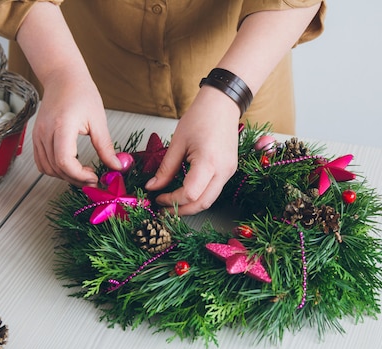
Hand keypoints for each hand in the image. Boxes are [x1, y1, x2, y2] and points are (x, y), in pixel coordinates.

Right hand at [32, 69, 121, 186]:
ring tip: (83, 174)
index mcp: (62, 126)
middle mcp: (46, 132)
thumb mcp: (98, 120)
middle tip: (94, 179)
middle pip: (56, 168)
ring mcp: (38, 135)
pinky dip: (55, 170)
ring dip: (65, 176)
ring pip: (47, 169)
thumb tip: (117, 167)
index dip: (79, 175)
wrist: (62, 78)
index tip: (95, 176)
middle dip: (76, 179)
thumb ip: (106, 147)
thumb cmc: (81, 93)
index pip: (64, 161)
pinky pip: (42, 162)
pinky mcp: (36, 137)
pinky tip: (70, 167)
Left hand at [145, 86, 240, 214]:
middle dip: (181, 210)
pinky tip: (185, 193)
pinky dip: (199, 196)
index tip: (157, 198)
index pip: (189, 194)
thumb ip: (165, 168)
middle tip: (163, 209)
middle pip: (202, 203)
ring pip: (209, 200)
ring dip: (190, 206)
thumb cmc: (200, 117)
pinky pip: (213, 190)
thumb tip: (152, 187)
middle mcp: (223, 170)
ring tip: (172, 203)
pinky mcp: (229, 170)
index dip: (171, 200)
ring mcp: (229, 172)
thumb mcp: (178, 142)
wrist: (222, 104)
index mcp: (209, 162)